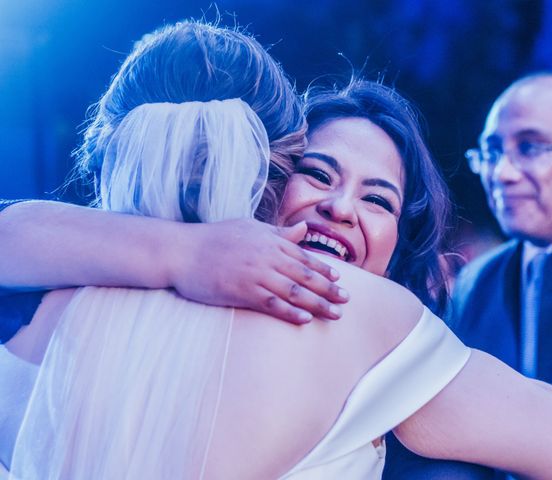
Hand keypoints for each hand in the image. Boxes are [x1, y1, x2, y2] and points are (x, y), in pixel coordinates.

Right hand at [167, 219, 348, 323]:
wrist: (182, 250)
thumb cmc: (215, 237)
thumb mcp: (249, 227)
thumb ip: (278, 232)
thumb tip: (303, 229)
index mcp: (270, 241)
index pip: (304, 256)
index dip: (324, 269)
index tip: (339, 280)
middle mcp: (268, 257)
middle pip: (305, 275)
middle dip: (328, 288)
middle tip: (346, 300)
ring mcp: (256, 275)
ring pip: (294, 291)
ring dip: (317, 303)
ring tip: (335, 314)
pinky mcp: (243, 292)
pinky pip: (272, 303)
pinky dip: (290, 312)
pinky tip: (305, 320)